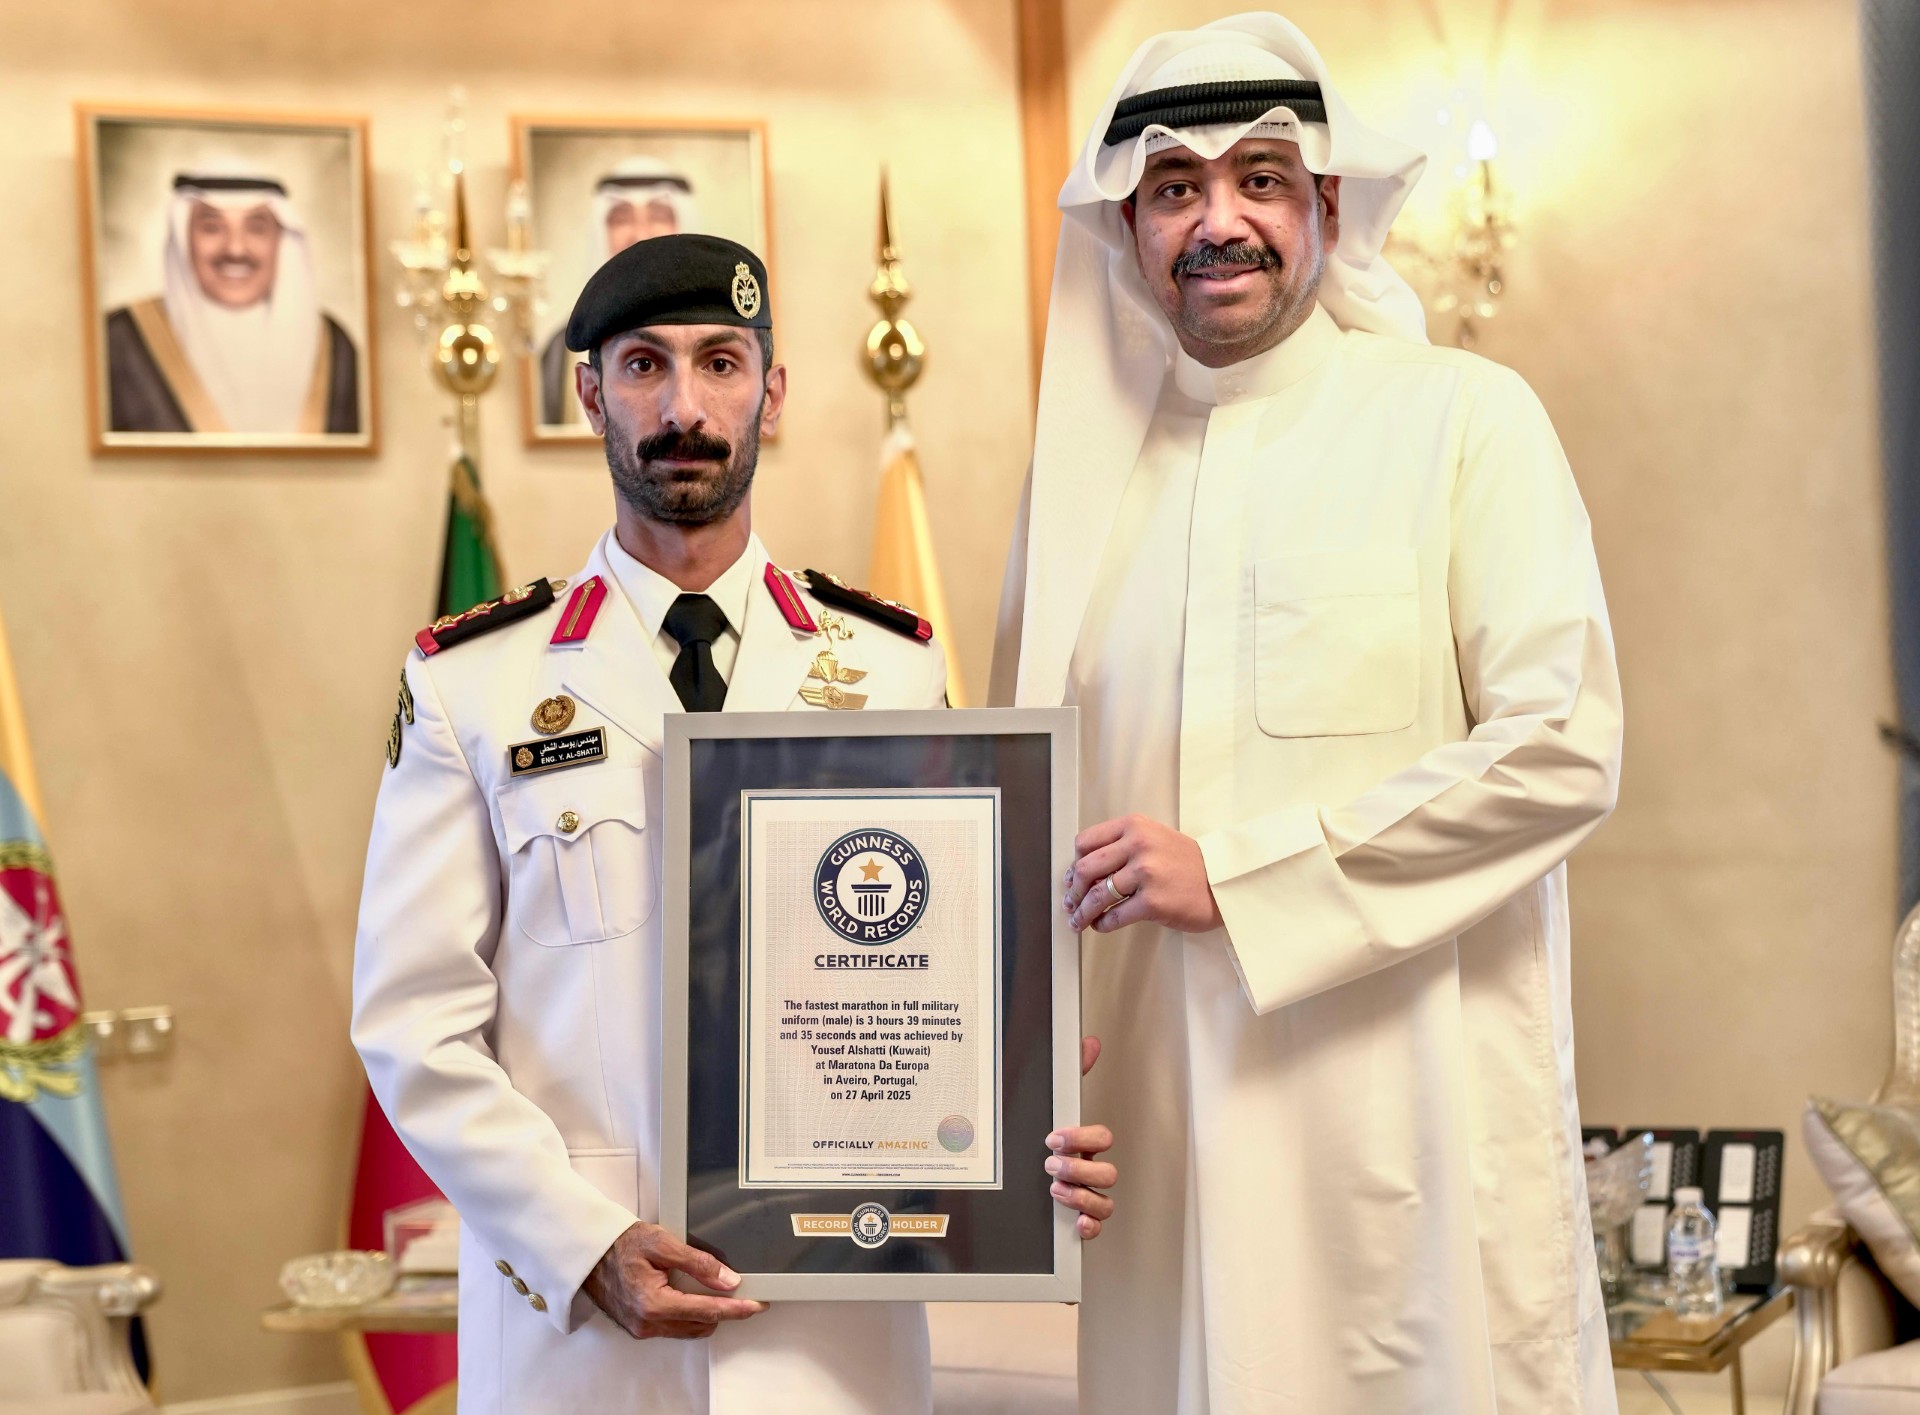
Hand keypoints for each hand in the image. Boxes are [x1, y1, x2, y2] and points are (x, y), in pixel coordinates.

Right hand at [582, 1222, 767, 1339]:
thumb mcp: (662, 1244)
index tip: (757, 1304)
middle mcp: (647, 1323)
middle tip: (741, 1291)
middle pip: (701, 1325)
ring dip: (707, 1314)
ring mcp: (642, 1329)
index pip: (707, 1311)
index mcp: (653, 1304)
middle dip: (724, 1311)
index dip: (736, 1308)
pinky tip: (693, 1295)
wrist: (589, 1252)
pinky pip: (674, 1327)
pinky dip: (689, 1314)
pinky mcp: (638, 1328)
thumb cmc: (621, 1243)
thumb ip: (698, 1263)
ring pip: (689, 1329)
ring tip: (718, 1291)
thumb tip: (729, 1281)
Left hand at [1045, 1036, 1115, 1238]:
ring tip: (1054, 1188)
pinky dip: (1090, 1226)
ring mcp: (1087, 1196)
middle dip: (1079, 1169)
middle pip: (1108, 1173)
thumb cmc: (1038, 1138)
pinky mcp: (1078, 1219)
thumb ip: (1070, 1074)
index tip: (1054, 1137)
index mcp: (1085, 1145)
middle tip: (1051, 1164)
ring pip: (1105, 1201)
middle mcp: (1090, 1171)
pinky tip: (1076, 1222)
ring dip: (1080, 1195)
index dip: (1083, 1138)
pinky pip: (1097, 1227)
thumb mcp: (1050, 1104)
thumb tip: (1088, 1044)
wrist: (1011, 1172)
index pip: (1103, 1138)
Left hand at [1063, 814, 1222, 934]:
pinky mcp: (1153, 902)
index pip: (1086, 842)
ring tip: (1079, 921)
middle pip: (1085, 869)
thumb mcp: (1154, 838)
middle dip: (1072, 891)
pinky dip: (1102, 924)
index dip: (1073, 864)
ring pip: (1097, 895)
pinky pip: (1114, 916)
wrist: (1223, 881)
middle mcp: (1138, 845)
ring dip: (1082, 912)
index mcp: (1134, 826)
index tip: (1071, 878)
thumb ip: (1122, 847)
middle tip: (1070, 903)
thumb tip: (1084, 874)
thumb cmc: (1189, 863)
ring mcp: (1146, 873)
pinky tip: (1101, 925)